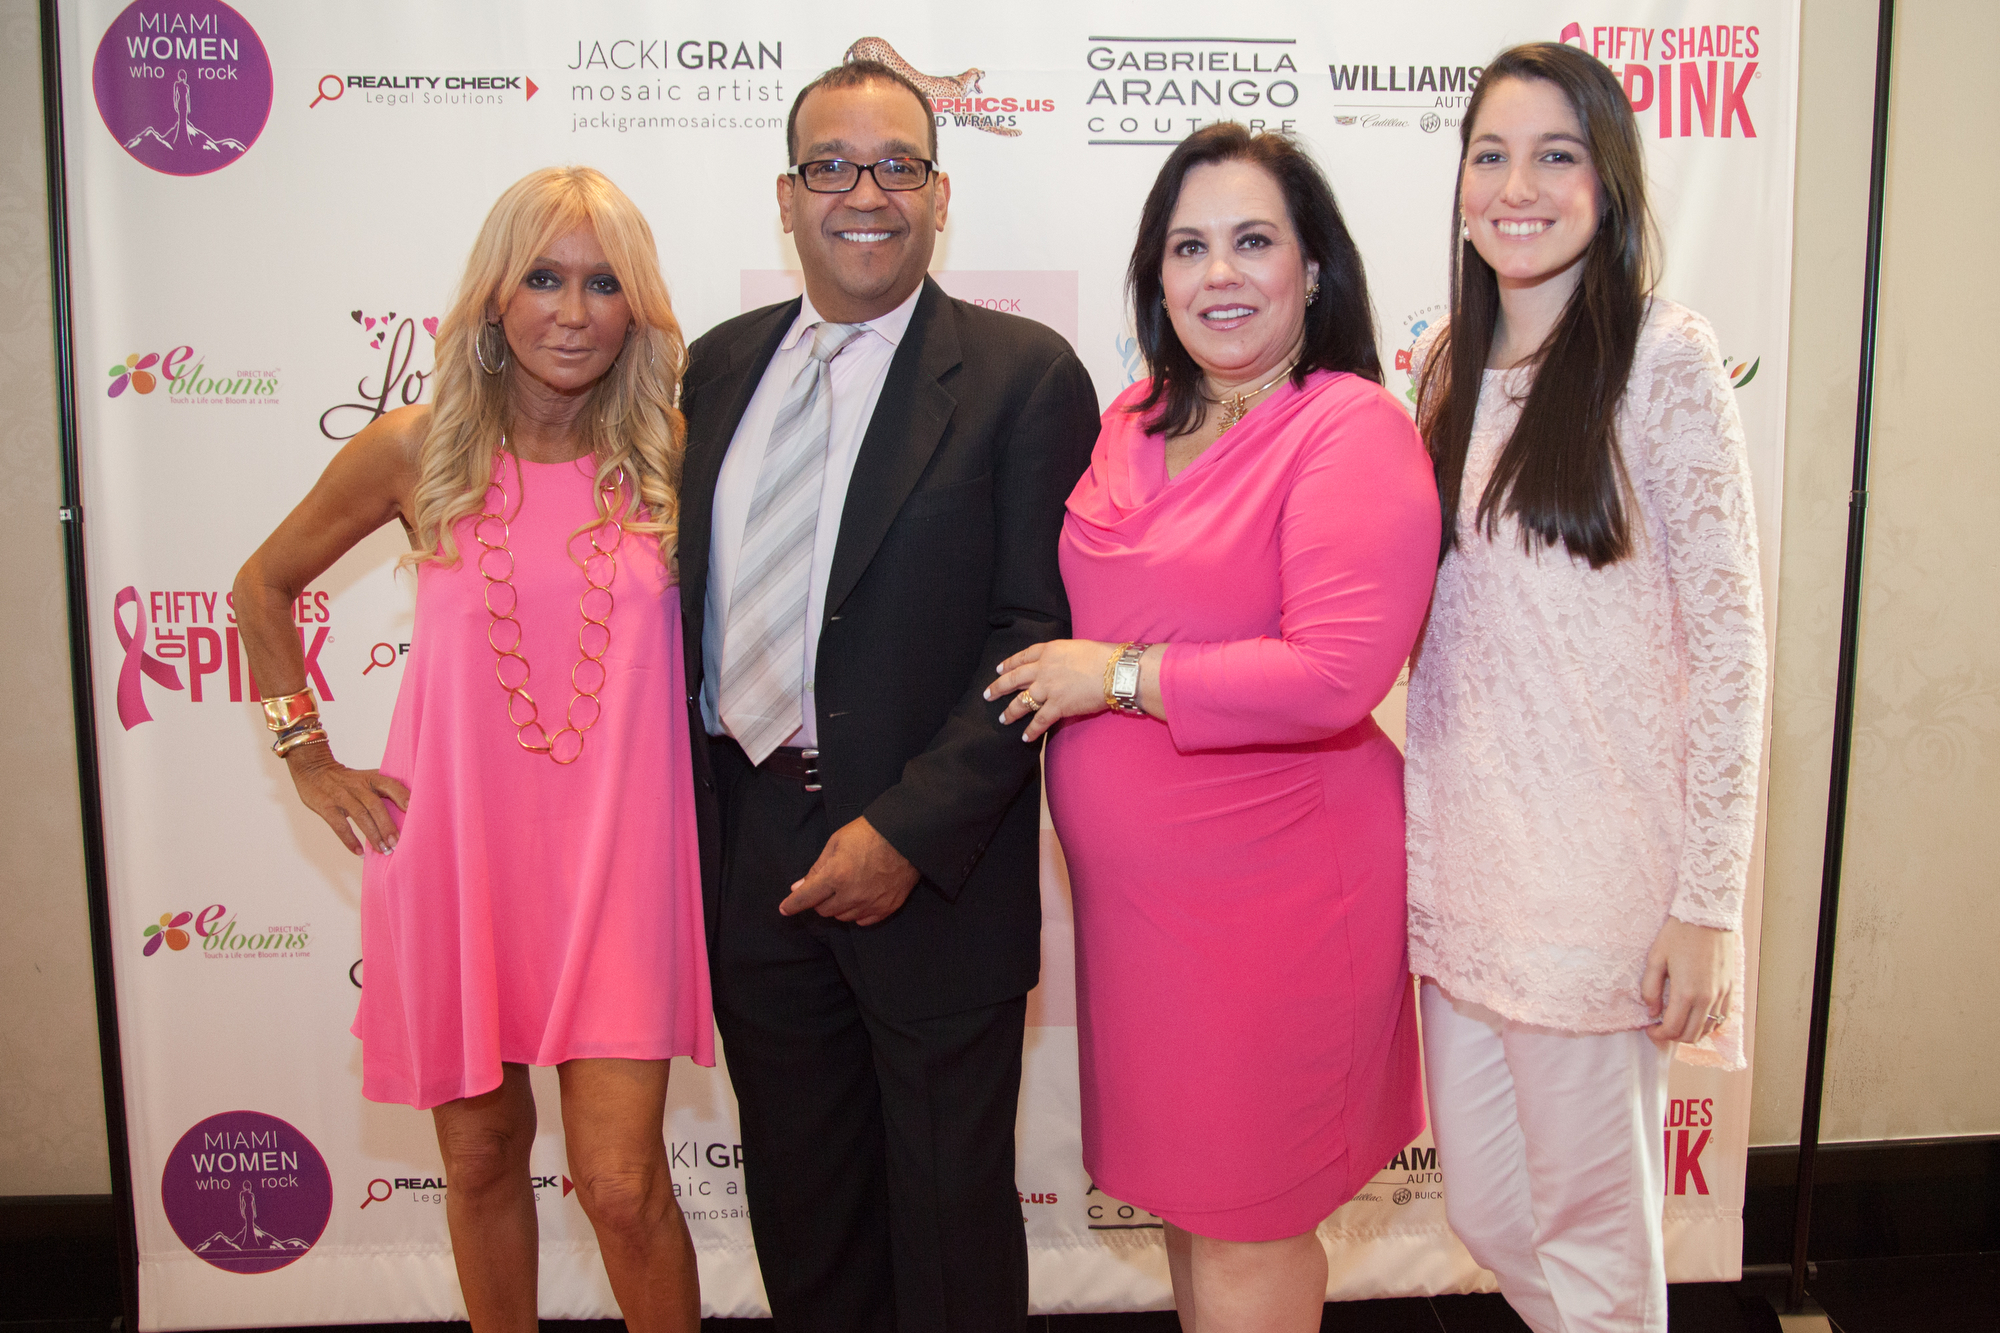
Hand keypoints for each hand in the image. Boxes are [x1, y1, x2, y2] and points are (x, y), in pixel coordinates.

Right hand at [285, 744, 409, 855]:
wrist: (313, 768)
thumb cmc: (347, 779)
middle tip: (397, 843)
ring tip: (383, 850)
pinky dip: (350, 840)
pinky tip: (359, 852)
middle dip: (387, 825)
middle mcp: (357, 786)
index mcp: (370, 778)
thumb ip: (383, 790)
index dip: (401, 795)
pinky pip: (339, 825)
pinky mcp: (325, 807)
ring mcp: (340, 796)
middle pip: (375, 805)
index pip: (389, 784)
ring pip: (360, 816)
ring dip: (372, 835)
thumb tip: (408, 810)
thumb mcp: (366, 778)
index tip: (412, 809)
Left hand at [780, 816, 919, 926]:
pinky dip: (857, 912)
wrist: (907, 835)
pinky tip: (860, 898)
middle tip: (826, 886)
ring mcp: (871, 903)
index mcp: (836, 876)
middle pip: (824, 911)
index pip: (807, 898)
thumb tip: (799, 887)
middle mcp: (852, 895)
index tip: (784, 909)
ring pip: (843, 917)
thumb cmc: (869, 833)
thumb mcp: (836, 843)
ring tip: (846, 888)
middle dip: (819, 900)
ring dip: (838, 906)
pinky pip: (864, 920)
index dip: (792, 904)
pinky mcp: (887, 907)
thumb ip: (816, 868)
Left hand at [985, 639, 1122, 741]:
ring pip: (1021, 702)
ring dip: (1010, 712)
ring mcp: (1048, 688)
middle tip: (987, 694)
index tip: (999, 669)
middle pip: (1014, 678)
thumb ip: (1062, 656)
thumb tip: (1060, 664)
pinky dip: (1031, 731)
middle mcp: (1043, 668)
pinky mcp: (1058, 706)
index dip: (1009, 663)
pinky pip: (1039, 721)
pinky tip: (1024, 737)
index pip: (1023, 656)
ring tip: (1002, 719)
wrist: (1114, 671)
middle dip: (998, 687)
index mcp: (1049, 651)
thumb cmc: (1103, 657)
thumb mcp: (1076, 648)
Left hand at [1641, 917, 1739, 1047]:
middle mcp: (1707, 998)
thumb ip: (1650, 988)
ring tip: (1677, 1023)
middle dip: (1673, 1037)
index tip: (1649, 1029)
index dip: (1658, 1035)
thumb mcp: (1655, 958)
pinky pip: (1722, 1018)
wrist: (1708, 915)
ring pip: (1708, 1029)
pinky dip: (1709, 1025)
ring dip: (1691, 1033)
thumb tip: (1652, 1012)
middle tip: (1660, 1028)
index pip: (1672, 1029)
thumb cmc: (1678, 933)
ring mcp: (1721, 994)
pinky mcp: (1730, 988)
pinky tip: (1697, 1018)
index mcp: (1686, 992)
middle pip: (1691, 1035)